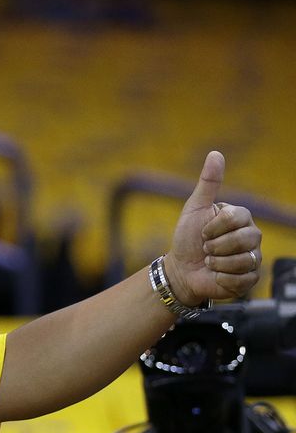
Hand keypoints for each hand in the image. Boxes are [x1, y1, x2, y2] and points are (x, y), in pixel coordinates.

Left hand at [165, 151, 261, 305]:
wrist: (180, 270)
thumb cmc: (186, 238)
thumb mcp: (194, 209)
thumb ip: (208, 183)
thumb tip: (216, 153)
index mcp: (240, 218)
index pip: (237, 217)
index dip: (214, 227)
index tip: (202, 232)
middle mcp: (251, 236)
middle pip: (245, 239)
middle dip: (215, 246)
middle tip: (205, 248)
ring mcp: (253, 258)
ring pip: (244, 259)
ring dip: (218, 263)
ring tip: (210, 261)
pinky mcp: (250, 278)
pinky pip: (243, 278)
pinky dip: (222, 278)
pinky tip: (216, 275)